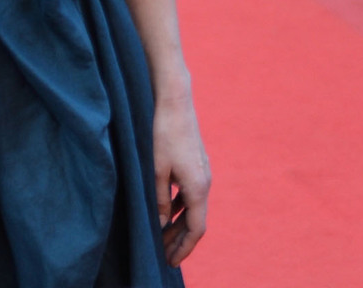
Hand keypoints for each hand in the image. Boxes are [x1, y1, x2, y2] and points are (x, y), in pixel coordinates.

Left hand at [152, 84, 209, 268]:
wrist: (176, 101)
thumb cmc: (164, 134)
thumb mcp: (157, 171)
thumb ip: (160, 200)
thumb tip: (160, 224)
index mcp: (198, 188)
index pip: (196, 229)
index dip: (184, 248)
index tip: (171, 262)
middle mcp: (205, 183)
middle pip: (195, 221)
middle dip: (179, 240)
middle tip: (164, 255)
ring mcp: (202, 172)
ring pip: (192, 208)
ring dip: (178, 224)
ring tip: (162, 236)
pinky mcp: (196, 164)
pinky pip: (190, 194)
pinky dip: (179, 207)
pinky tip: (166, 211)